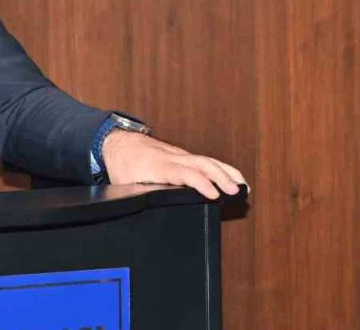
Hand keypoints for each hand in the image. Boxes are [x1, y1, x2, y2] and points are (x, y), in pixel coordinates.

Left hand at [101, 131, 247, 199]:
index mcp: (158, 165)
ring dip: (226, 172)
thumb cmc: (122, 165)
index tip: (214, 194)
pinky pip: (204, 160)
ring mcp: (179, 155)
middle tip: (237, 192)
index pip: (184, 173)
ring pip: (206, 160)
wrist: (116, 143)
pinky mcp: (182, 156)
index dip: (200, 183)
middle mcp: (172, 158)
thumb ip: (139, 197)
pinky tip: (232, 177)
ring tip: (243, 187)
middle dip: (221, 177)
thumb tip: (145, 217)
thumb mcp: (123, 185)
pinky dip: (221, 168)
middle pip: (202, 163)